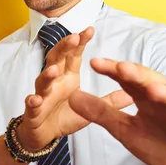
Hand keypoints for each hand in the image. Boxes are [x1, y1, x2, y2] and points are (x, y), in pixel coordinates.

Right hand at [17, 29, 132, 150]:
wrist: (44, 135)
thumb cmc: (65, 115)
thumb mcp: (93, 109)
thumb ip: (111, 100)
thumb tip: (134, 94)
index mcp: (68, 77)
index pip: (74, 55)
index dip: (80, 42)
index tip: (90, 29)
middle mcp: (54, 82)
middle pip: (57, 60)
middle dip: (63, 48)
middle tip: (73, 37)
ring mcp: (42, 95)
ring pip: (43, 81)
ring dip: (47, 75)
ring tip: (54, 70)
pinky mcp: (33, 112)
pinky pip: (32, 105)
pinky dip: (32, 102)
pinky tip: (35, 99)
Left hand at [68, 58, 165, 164]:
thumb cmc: (160, 143)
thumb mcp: (126, 131)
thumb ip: (101, 114)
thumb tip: (71, 96)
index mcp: (148, 98)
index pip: (130, 80)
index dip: (114, 71)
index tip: (95, 62)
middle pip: (155, 83)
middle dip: (140, 75)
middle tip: (122, 67)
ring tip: (154, 92)